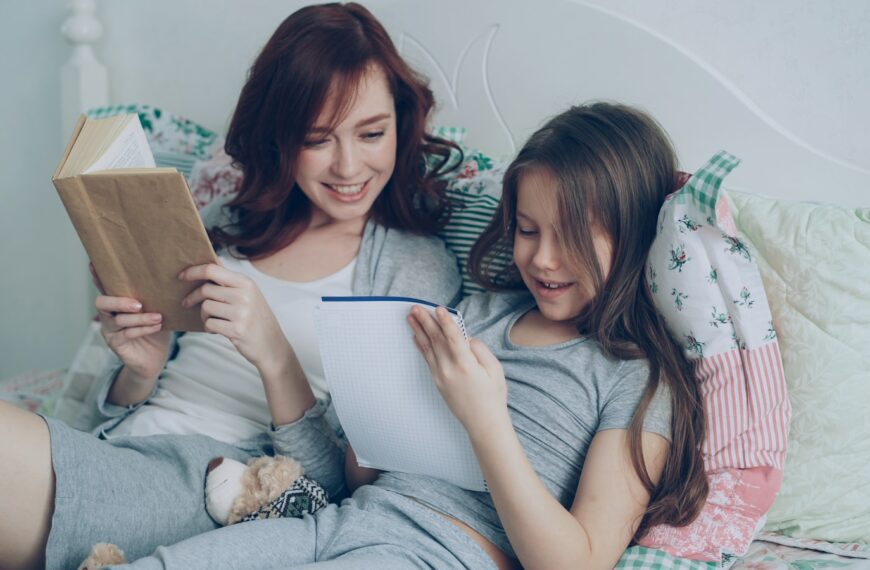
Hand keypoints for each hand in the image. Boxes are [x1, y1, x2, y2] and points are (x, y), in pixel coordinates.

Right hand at [91, 263, 170, 380]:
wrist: (155, 359)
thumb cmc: (155, 330)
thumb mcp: (157, 310)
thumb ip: (155, 298)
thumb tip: (166, 278)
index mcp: (117, 303)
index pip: (105, 287)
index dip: (97, 276)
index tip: (92, 263)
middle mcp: (108, 316)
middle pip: (102, 303)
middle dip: (119, 301)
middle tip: (139, 304)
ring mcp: (110, 331)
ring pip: (119, 320)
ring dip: (140, 318)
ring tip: (158, 317)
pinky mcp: (116, 344)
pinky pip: (127, 334)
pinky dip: (143, 329)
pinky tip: (157, 326)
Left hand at [179, 262, 290, 376]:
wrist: (272, 344)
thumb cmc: (256, 318)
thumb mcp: (249, 294)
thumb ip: (230, 280)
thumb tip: (212, 260)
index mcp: (246, 282)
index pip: (212, 270)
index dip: (193, 271)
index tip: (181, 276)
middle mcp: (245, 295)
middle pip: (206, 290)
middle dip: (193, 297)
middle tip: (187, 303)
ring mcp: (242, 312)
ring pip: (206, 308)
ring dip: (204, 316)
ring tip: (213, 320)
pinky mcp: (237, 329)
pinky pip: (210, 324)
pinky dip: (209, 328)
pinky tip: (218, 330)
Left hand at [408, 305, 507, 434]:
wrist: (483, 422)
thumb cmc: (492, 396)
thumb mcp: (495, 369)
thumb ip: (480, 350)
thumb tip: (466, 338)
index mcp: (466, 364)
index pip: (453, 337)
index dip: (445, 321)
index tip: (438, 308)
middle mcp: (450, 369)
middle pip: (436, 339)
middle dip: (425, 321)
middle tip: (415, 307)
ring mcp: (441, 376)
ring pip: (428, 347)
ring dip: (419, 330)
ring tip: (410, 317)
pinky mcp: (438, 381)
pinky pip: (427, 359)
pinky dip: (421, 346)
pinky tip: (416, 337)